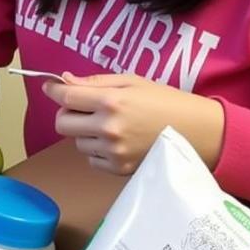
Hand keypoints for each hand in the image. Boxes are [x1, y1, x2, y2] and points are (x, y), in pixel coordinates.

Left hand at [43, 72, 224, 174]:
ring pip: (76, 142)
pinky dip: (97, 150)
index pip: (66, 97)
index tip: (50, 86)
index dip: (54, 90)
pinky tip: (117, 141)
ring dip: (84, 132)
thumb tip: (64, 80)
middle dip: (68, 113)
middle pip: (62, 124)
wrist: (199, 133)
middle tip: (83, 108)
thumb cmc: (166, 102)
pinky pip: (91, 159)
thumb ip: (95, 82)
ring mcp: (113, 152)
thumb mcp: (132, 82)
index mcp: (111, 102)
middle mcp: (108, 128)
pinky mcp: (119, 169)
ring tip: (109, 125)